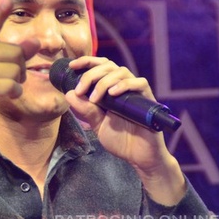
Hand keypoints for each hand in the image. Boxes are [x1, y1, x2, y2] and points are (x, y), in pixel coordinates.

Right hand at [0, 0, 40, 128]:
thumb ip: (12, 52)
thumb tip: (36, 42)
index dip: (0, 12)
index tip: (8, 0)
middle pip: (16, 53)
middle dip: (21, 67)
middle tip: (12, 76)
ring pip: (15, 71)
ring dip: (17, 82)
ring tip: (7, 86)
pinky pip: (9, 86)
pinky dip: (15, 92)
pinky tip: (11, 94)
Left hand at [63, 56, 185, 204]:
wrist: (138, 156)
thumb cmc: (120, 140)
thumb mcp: (97, 125)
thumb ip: (85, 110)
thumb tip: (70, 93)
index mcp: (110, 90)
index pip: (100, 67)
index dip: (87, 62)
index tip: (72, 66)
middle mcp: (123, 87)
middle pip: (108, 66)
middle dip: (91, 74)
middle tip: (81, 90)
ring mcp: (135, 92)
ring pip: (121, 72)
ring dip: (104, 81)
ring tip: (95, 98)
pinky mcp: (148, 100)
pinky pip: (140, 83)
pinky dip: (124, 85)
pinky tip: (113, 94)